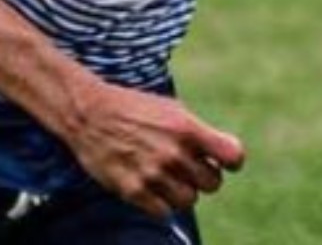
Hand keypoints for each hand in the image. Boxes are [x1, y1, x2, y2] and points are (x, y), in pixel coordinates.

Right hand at [64, 82, 244, 216]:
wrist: (89, 112)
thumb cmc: (133, 108)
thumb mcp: (170, 109)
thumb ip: (196, 132)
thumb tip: (222, 156)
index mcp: (186, 127)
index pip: (232, 156)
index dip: (231, 160)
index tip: (222, 159)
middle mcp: (173, 152)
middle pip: (213, 183)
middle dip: (201, 175)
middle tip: (185, 165)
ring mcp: (154, 173)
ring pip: (189, 200)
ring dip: (180, 190)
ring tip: (164, 174)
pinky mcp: (134, 190)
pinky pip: (164, 212)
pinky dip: (160, 202)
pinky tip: (149, 184)